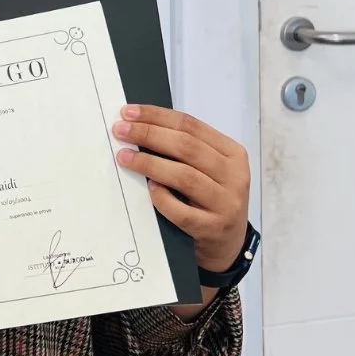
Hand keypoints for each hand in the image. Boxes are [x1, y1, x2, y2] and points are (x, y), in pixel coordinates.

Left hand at [112, 105, 250, 272]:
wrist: (227, 243)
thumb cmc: (210, 198)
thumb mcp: (208, 169)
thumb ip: (184, 150)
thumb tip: (138, 126)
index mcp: (232, 153)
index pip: (191, 126)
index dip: (157, 116)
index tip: (128, 112)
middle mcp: (234, 176)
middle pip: (186, 147)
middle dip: (148, 134)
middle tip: (120, 131)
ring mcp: (226, 204)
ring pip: (184, 176)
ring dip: (149, 164)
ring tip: (124, 157)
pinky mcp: (212, 228)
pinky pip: (181, 211)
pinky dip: (162, 198)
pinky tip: (148, 189)